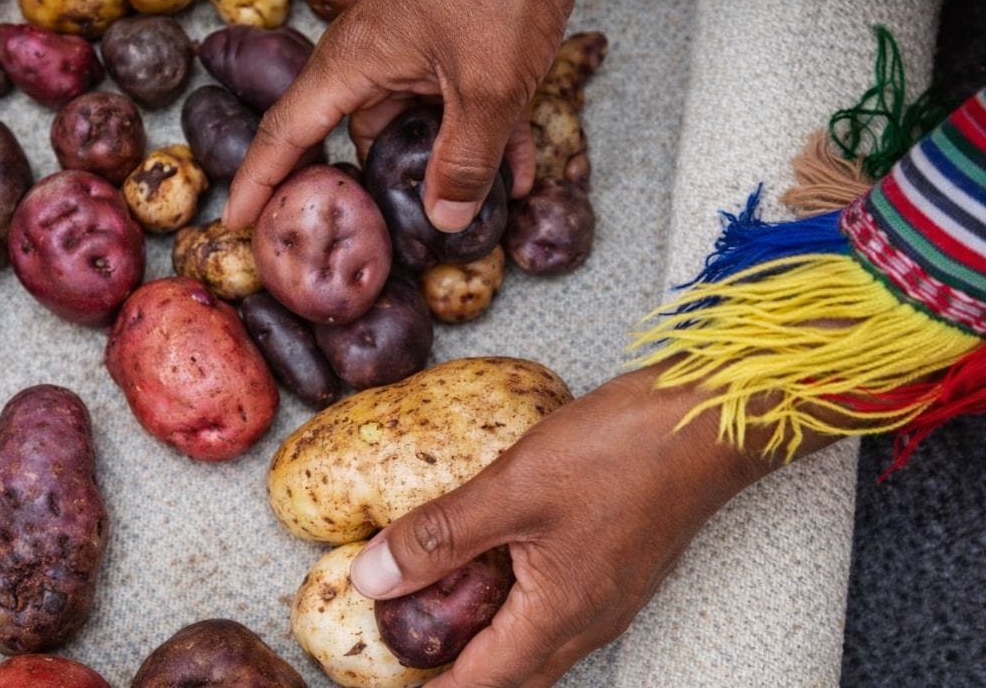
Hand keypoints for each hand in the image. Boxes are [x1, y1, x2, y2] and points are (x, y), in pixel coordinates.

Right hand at [223, 0, 593, 232]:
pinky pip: (460, 106)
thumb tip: (443, 219)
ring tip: (452, 223)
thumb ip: (465, 161)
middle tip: (364, 243)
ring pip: (417, 125)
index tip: (237, 222)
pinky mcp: (460, 44)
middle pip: (357, 136)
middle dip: (366, 191)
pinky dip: (484, 142)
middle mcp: (375, 56)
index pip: (287, 132)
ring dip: (439, 169)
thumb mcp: (486, 88)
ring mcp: (418, 49)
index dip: (259, 181)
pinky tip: (515, 182)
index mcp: (354, 61)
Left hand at [349, 366, 776, 686]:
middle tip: (405, 656)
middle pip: (511, 676)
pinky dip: (513, 609)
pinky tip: (491, 571)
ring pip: (534, 646)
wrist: (708, 420)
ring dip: (485, 645)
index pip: (479, 683)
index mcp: (559, 616)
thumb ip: (440, 536)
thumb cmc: (622, 452)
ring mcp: (608, 596)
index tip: (388, 682)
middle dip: (458, 676)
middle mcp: (588, 621)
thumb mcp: (512, 489)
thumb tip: (373, 576)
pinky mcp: (616, 567)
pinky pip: (555, 612)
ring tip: (435, 618)